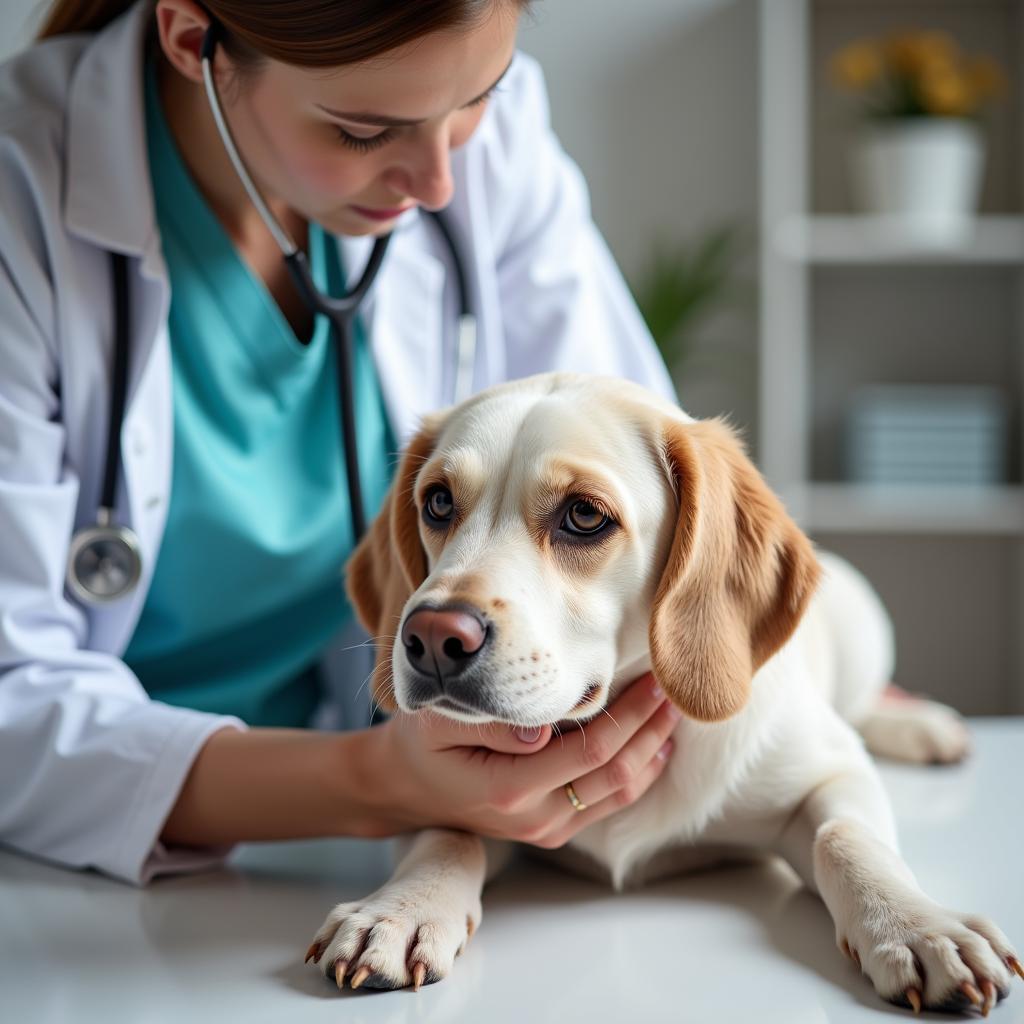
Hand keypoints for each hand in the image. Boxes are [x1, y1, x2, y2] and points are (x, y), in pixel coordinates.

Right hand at [367, 672, 679, 847]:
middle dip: (653, 730)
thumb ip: (489, 726)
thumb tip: (543, 728)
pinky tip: (653, 744)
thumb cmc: (420, 743)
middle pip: (617, 774)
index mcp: (510, 790)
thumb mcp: (437, 722)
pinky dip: (637, 772)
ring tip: (673, 714)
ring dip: (652, 752)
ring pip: (620, 794)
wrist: (404, 788)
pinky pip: (608, 804)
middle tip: (678, 691)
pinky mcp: (553, 829)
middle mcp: (536, 818)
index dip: (631, 716)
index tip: (656, 681)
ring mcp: (547, 829)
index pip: (592, 751)